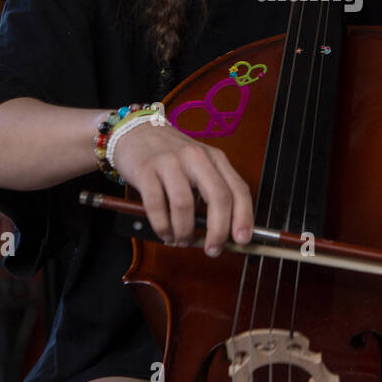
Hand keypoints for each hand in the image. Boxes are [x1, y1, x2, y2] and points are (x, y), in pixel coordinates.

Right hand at [110, 121, 253, 256]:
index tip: (242, 240)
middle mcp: (196, 158)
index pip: (238, 189)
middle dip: (218, 230)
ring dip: (185, 231)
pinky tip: (165, 233)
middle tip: (212, 249)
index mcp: (215, 158)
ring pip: (184, 204)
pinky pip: (156, 205)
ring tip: (182, 240)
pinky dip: (162, 226)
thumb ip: (213, 191)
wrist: (136, 132)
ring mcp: (170, 162)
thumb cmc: (171, 155)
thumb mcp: (200, 165)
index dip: (244, 217)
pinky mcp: (146, 170)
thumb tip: (226, 231)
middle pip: (218, 197)